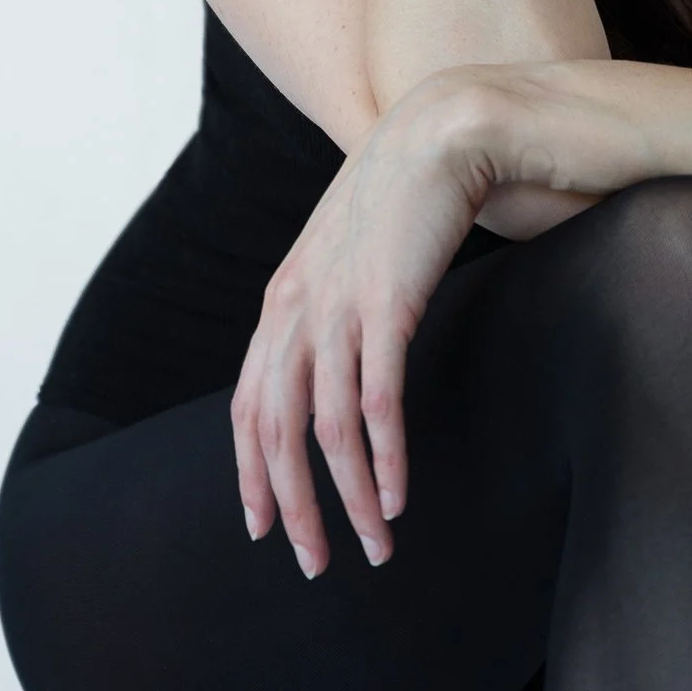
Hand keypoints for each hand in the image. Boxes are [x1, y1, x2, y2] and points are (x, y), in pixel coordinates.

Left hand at [230, 75, 494, 577]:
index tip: (265, 526)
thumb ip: (326, 297)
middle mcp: (297, 306)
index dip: (250, 472)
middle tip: (315, 562)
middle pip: (275, 430)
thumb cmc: (403, 191)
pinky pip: (378, 401)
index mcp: (282, 296)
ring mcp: (339, 305)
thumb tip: (328, 351)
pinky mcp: (388, 304)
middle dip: (291, 507)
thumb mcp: (345, 249)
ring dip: (350, 498)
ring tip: (374, 544)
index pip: (248, 403)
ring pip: (327, 430)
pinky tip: (398, 494)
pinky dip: (386, 457)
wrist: (443, 129)